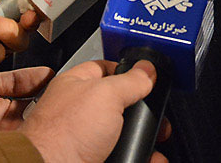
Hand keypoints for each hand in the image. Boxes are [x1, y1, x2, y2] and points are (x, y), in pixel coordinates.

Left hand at [19, 60, 168, 162]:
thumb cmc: (63, 134)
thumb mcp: (106, 95)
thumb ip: (130, 80)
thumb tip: (147, 69)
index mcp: (77, 85)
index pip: (106, 68)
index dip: (128, 70)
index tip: (148, 77)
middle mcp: (79, 112)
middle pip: (118, 104)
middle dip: (141, 111)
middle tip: (156, 116)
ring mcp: (84, 139)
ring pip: (121, 134)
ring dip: (143, 138)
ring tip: (157, 140)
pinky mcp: (91, 158)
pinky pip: (121, 155)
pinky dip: (137, 156)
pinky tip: (149, 157)